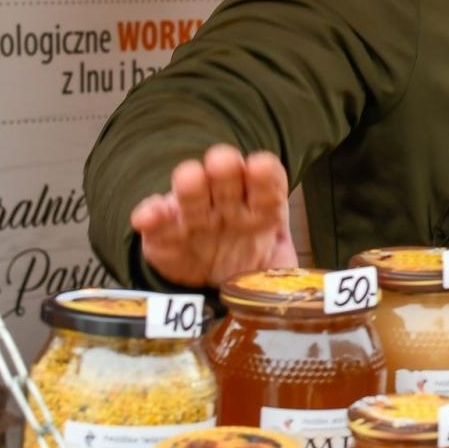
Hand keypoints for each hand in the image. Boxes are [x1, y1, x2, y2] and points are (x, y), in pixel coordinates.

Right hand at [129, 144, 296, 288]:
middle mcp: (229, 205)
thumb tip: (300, 286)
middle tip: (223, 161)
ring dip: (190, 185)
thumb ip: (287, 275)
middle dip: (226, 169)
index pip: (268, 184)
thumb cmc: (251, 265)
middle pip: (228, 180)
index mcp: (263, 208)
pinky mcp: (163, 235)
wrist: (212, 283)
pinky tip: (148, 216)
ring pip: (192, 195)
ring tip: (188, 178)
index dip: (265, 175)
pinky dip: (150, 216)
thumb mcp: (277, 271)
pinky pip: (157, 224)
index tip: (261, 166)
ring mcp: (195, 217)